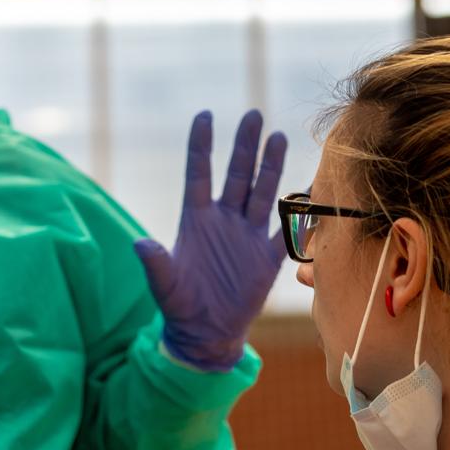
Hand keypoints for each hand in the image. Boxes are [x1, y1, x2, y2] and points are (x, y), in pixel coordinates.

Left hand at [133, 110, 287, 371]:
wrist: (207, 335)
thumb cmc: (179, 306)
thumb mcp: (164, 284)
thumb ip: (155, 263)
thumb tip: (138, 244)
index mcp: (195, 220)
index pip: (199, 172)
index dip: (201, 144)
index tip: (205, 114)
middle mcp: (223, 220)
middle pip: (237, 174)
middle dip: (245, 145)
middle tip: (253, 115)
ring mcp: (246, 234)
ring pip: (261, 191)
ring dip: (270, 166)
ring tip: (277, 136)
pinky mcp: (267, 256)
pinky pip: (286, 228)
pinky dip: (298, 210)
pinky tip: (311, 187)